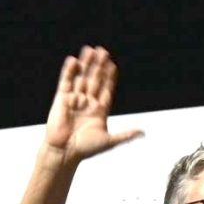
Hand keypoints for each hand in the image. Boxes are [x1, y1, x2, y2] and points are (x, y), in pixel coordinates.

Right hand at [43, 46, 143, 163]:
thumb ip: (125, 135)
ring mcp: (75, 100)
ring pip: (81, 78)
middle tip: (103, 51)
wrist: (64, 153)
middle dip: (98, 66)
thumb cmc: (85, 149)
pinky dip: (69, 72)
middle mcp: (88, 103)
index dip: (109, 77)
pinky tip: (73, 61)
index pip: (106, 89)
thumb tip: (142, 133)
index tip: (112, 65)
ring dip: (86, 65)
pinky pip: (66, 82)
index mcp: (100, 111)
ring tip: (89, 50)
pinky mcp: (62, 100)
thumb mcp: (108, 141)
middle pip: (94, 80)